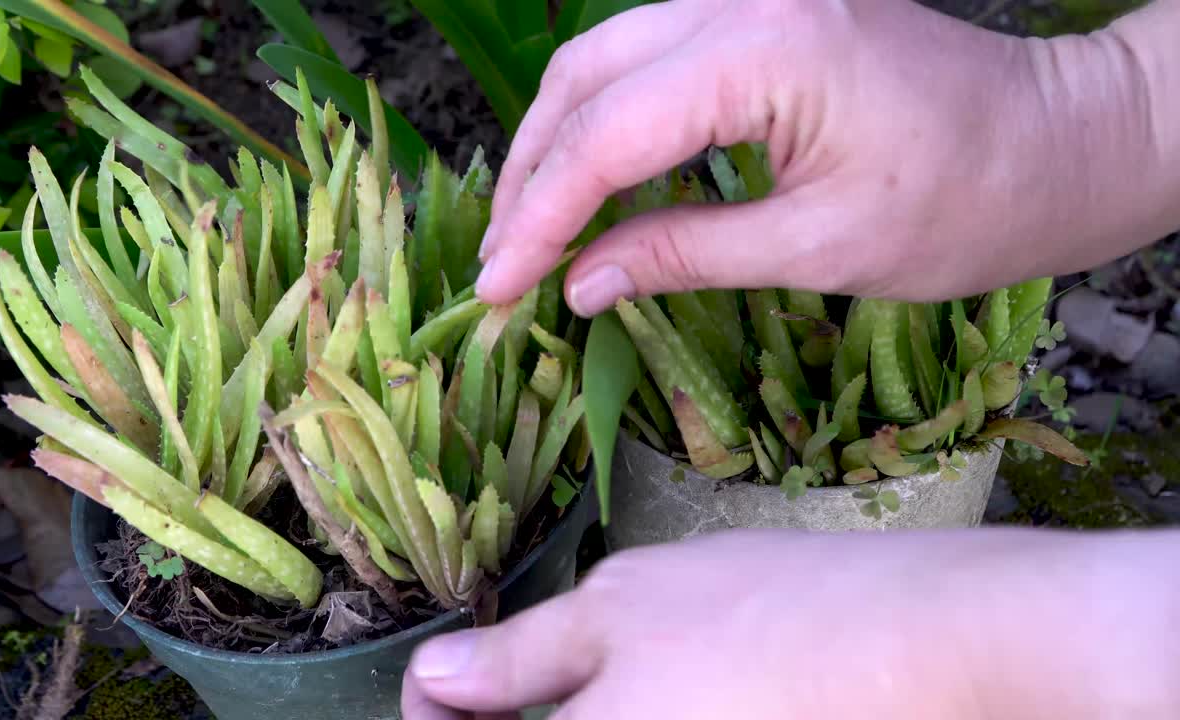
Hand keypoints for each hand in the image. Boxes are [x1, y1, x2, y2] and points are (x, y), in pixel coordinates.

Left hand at [401, 528, 1179, 718]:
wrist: (926, 649)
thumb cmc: (763, 614)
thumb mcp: (620, 607)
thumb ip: (516, 658)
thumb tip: (433, 679)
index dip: (433, 719)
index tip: (451, 687)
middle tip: (507, 687)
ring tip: (599, 680)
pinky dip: (636, 719)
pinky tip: (666, 697)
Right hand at [473, 0, 1174, 316]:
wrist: (1060, 143)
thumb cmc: (969, 204)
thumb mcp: (819, 247)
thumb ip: (684, 255)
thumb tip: (577, 283)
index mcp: (765, 49)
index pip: (607, 136)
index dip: (540, 219)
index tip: (500, 287)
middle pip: (585, 76)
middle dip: (533, 175)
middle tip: (504, 262)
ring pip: (607, 57)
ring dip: (560, 143)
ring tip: (533, 230)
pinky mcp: (763, 11)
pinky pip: (652, 56)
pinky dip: (608, 120)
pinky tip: (594, 183)